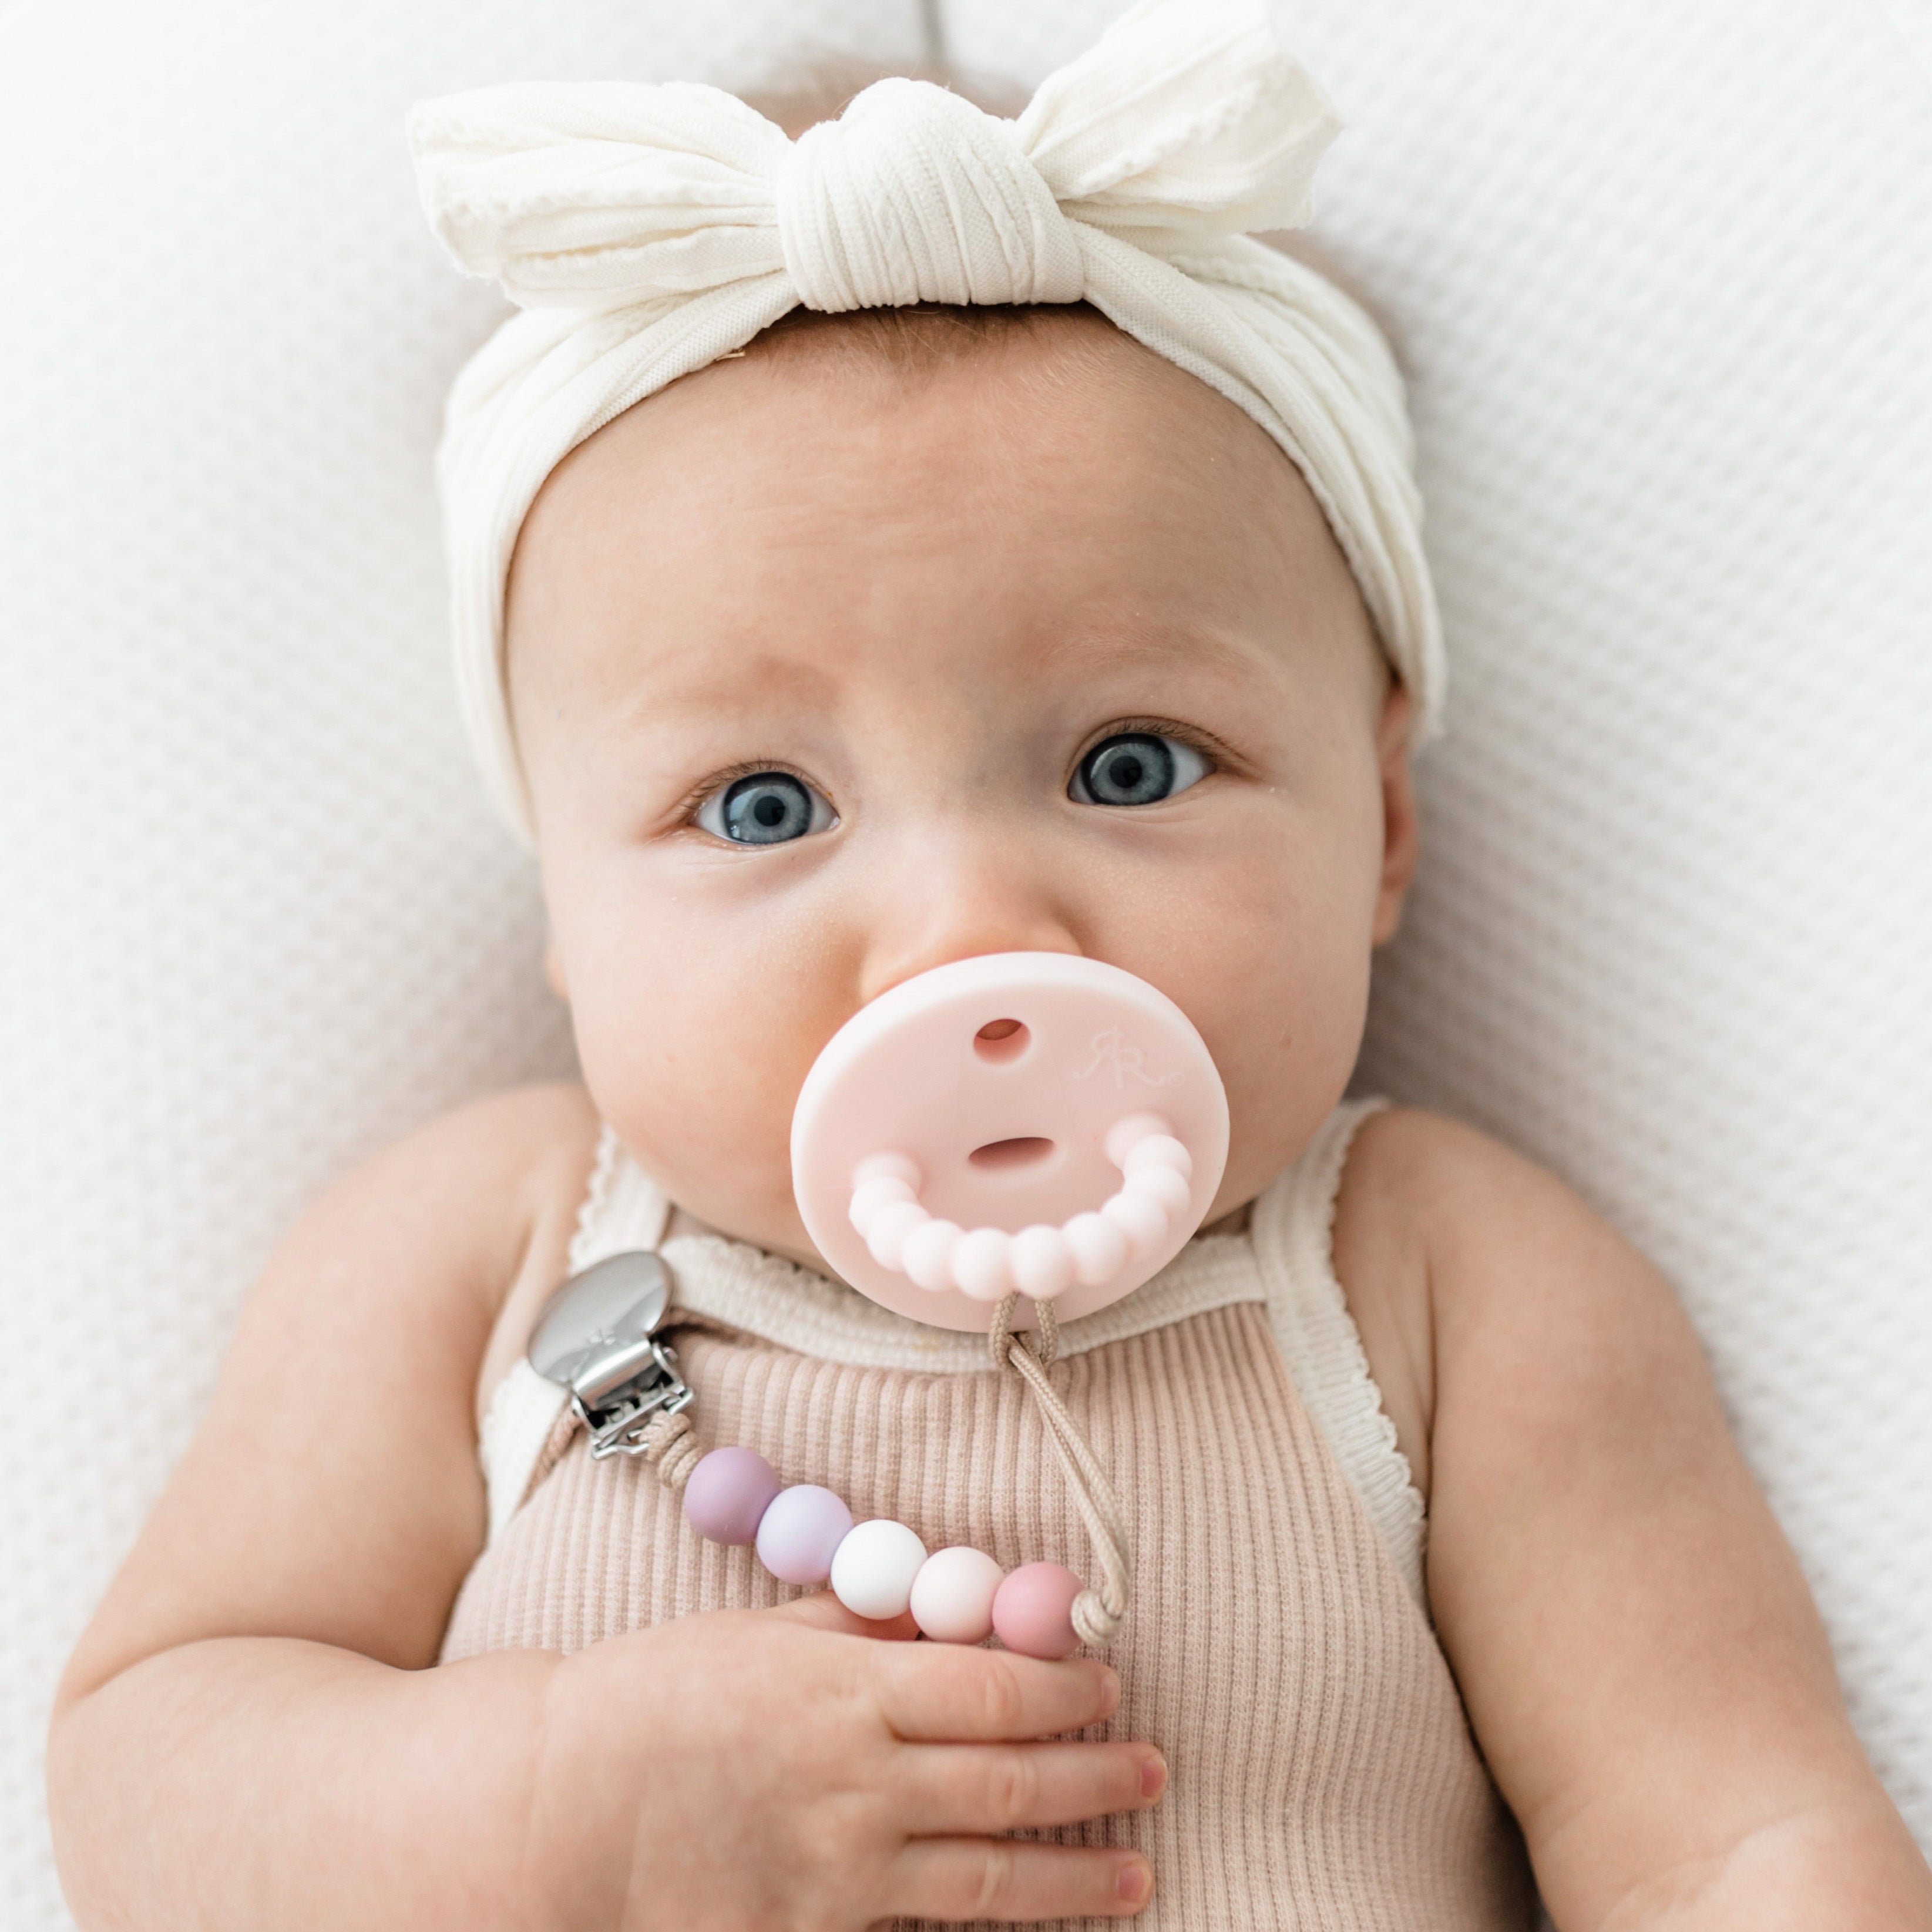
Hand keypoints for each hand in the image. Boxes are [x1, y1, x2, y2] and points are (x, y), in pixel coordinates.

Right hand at [519, 1591, 1163, 1928]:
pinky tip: (1030, 1930)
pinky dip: (984, 1931)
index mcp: (844, 1686)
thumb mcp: (756, 1635)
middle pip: (1010, 1781)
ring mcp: (838, 1871)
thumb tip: (944, 1612)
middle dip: (1095, 1776)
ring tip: (1136, 1872)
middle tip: (1153, 1770)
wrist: (553, 1813)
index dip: (1065, 1686)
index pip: (992, 1686)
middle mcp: (856, 1779)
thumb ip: (855, 1629)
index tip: (1106, 1682)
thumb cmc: (649, 1704)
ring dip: (1074, 1876)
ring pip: (988, 1876)